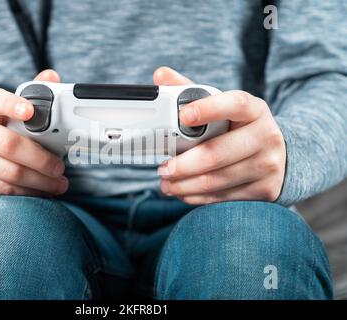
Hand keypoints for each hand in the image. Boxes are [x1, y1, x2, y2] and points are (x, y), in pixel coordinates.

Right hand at [0, 70, 68, 203]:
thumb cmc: (0, 133)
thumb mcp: (13, 114)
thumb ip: (33, 95)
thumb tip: (51, 77)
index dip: (11, 104)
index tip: (30, 111)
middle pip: (8, 144)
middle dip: (41, 158)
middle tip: (59, 167)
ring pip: (9, 171)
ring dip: (40, 180)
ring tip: (58, 183)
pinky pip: (2, 189)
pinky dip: (27, 192)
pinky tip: (40, 191)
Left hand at [153, 67, 285, 203]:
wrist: (278, 155)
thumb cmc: (239, 128)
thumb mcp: (223, 108)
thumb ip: (191, 91)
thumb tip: (160, 75)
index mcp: (255, 110)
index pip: (235, 104)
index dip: (208, 109)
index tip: (182, 115)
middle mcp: (266, 136)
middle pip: (217, 153)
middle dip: (183, 164)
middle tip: (162, 168)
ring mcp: (267, 165)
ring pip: (216, 180)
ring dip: (184, 185)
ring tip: (166, 184)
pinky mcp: (265, 189)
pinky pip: (223, 197)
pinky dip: (197, 197)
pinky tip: (183, 192)